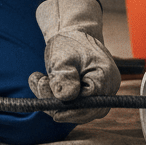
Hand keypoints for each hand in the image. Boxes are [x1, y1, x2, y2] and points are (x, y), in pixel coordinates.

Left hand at [28, 0, 120, 123]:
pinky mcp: (92, 91)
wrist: (74, 31)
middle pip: (87, 110)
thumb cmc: (68, 42)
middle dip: (60, 105)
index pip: (91, 104)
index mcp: (104, 75)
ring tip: (37, 79)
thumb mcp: (61, 57)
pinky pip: (76, 102)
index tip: (53, 113)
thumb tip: (64, 99)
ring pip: (80, 108)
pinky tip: (41, 80)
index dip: (72, 112)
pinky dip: (58, 96)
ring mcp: (102, 89)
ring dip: (55, 99)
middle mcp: (108, 86)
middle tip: (39, 88)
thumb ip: (63, 78)